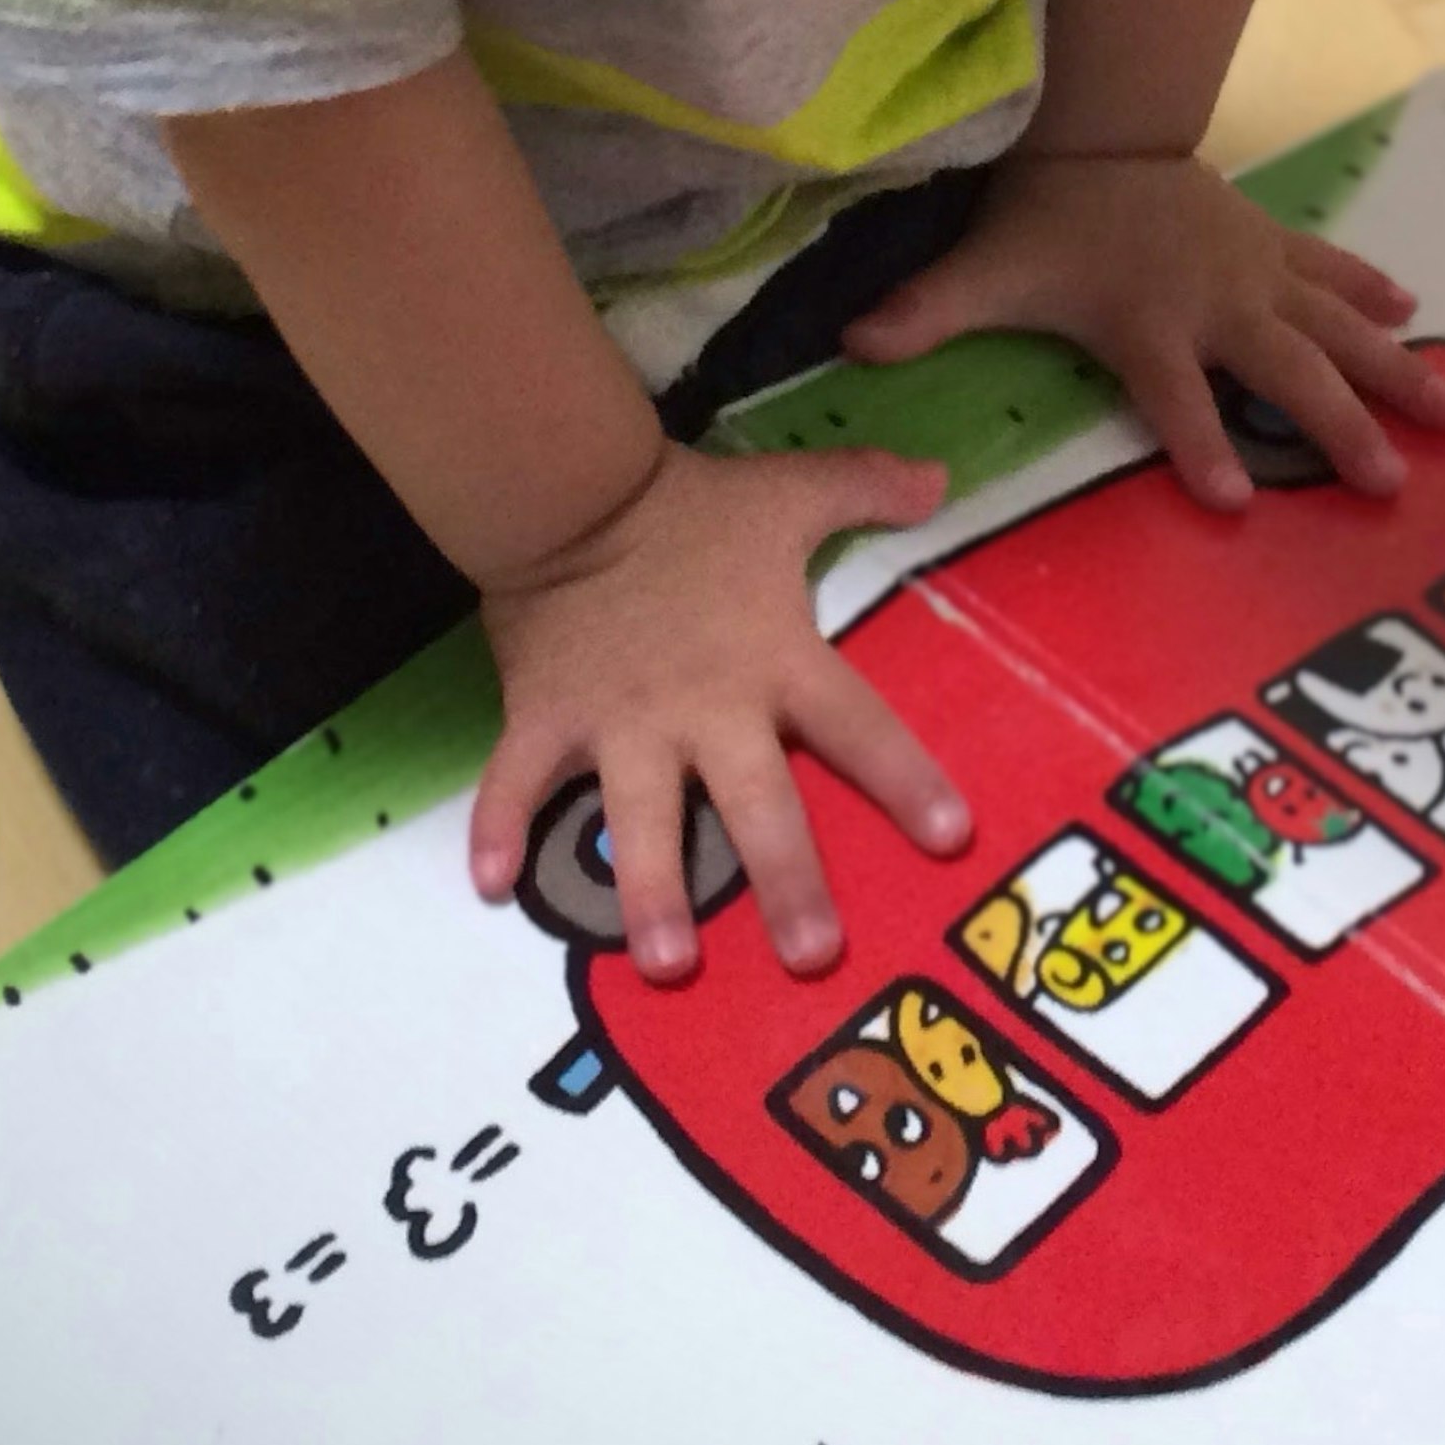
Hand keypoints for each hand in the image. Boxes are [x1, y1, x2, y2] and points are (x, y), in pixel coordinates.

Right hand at [466, 443, 964, 985]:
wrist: (572, 490)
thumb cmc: (692, 506)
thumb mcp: (791, 491)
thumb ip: (868, 488)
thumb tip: (944, 479)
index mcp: (777, 663)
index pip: (860, 728)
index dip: (907, 780)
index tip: (951, 838)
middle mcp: (707, 710)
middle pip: (759, 808)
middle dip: (786, 883)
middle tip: (814, 958)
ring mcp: (621, 724)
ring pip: (641, 822)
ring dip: (651, 894)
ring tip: (669, 964)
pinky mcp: (544, 718)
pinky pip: (516, 783)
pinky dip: (497, 829)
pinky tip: (493, 889)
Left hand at [836, 151, 1444, 508]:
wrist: (1092, 125)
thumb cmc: (1043, 219)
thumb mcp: (984, 270)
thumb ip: (927, 311)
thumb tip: (850, 345)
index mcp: (1150, 324)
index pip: (1175, 396)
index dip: (1199, 444)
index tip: (1234, 500)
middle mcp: (1217, 303)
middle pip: (1287, 371)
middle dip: (1338, 423)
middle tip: (1388, 480)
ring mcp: (1255, 272)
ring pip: (1334, 325)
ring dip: (1392, 368)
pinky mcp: (1270, 244)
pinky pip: (1331, 269)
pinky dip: (1370, 290)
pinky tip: (1417, 313)